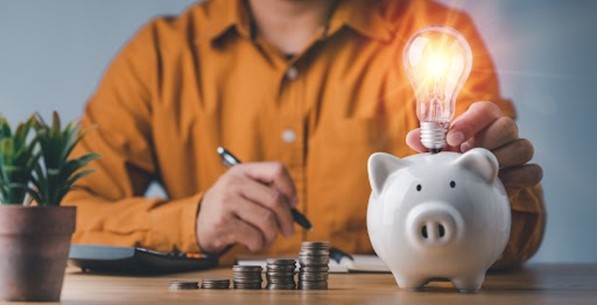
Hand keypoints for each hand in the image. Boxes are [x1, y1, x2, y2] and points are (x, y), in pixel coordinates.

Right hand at [197, 162, 296, 252]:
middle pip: (276, 199)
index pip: (276, 170)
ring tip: (266, 238)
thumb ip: (266, 191)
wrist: (199, 221)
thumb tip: (294, 208)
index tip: (293, 203)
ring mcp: (227, 202)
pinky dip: (259, 244)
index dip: (290, 188)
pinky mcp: (222, 223)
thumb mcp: (243, 188)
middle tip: (287, 230)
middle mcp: (234, 183)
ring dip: (272, 235)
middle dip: (287, 220)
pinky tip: (253, 243)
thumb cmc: (229, 206)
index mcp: (243, 171)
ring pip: (267, 221)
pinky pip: (254, 237)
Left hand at [406, 101, 542, 195]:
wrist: (471, 184)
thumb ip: (428, 144)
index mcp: (482, 120)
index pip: (485, 110)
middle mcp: (503, 131)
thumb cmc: (455, 159)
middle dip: (487, 142)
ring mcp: (517, 151)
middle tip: (467, 156)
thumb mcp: (439, 151)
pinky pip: (533, 172)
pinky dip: (518, 179)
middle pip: (508, 126)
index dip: (470, 122)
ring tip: (481, 171)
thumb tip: (413, 137)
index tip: (452, 138)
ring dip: (502, 160)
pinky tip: (497, 184)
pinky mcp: (526, 172)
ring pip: (524, 147)